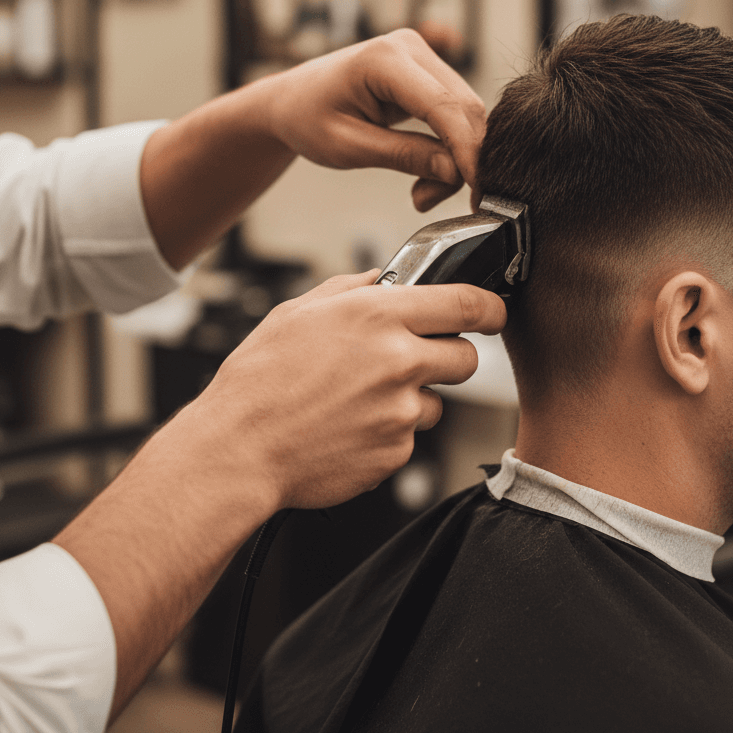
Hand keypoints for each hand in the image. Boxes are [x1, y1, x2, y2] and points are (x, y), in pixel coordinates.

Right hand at [191, 270, 506, 508]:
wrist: (238, 450)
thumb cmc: (260, 380)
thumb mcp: (298, 312)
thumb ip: (350, 289)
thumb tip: (380, 279)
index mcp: (378, 316)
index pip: (467, 303)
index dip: (490, 308)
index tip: (493, 313)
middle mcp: (400, 361)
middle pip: (467, 358)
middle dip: (447, 357)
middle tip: (411, 362)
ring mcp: (401, 411)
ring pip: (436, 402)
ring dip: (411, 400)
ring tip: (358, 402)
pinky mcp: (396, 452)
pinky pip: (409, 438)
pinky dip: (388, 434)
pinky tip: (348, 427)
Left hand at [262, 29, 486, 211]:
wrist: (291, 101)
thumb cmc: (307, 119)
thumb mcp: (349, 147)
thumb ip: (404, 156)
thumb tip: (454, 171)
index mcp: (384, 58)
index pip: (444, 106)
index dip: (467, 151)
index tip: (477, 191)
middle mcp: (410, 47)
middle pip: (463, 108)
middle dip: (461, 161)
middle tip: (428, 201)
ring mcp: (421, 56)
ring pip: (465, 113)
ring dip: (455, 159)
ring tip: (421, 192)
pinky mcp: (427, 72)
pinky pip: (455, 113)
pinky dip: (450, 148)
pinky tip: (427, 172)